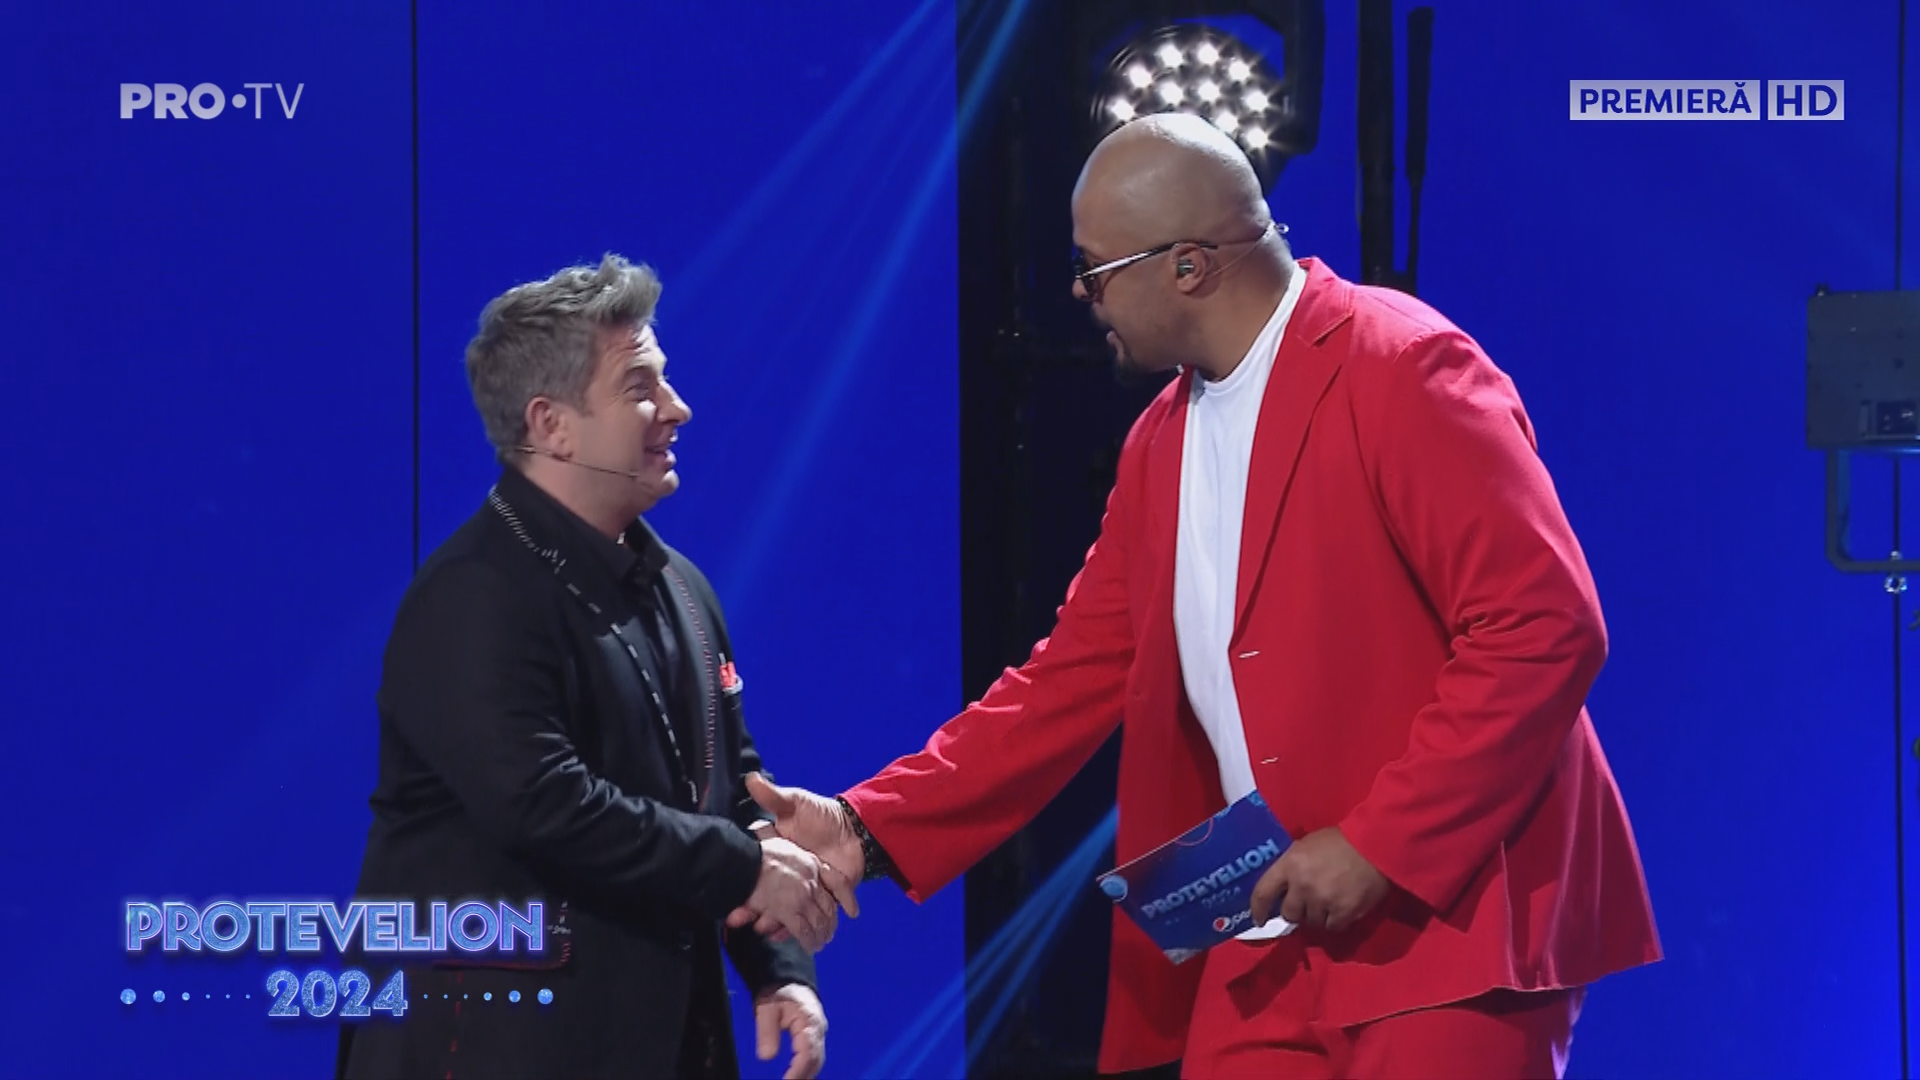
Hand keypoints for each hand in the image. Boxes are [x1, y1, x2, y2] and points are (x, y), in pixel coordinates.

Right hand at [727, 774, 866, 939]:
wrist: (855, 830)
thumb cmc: (822, 814)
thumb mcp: (796, 803)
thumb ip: (774, 797)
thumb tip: (750, 778)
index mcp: (779, 854)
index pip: (755, 869)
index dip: (742, 880)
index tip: (730, 890)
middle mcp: (788, 875)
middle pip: (765, 894)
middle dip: (750, 907)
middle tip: (736, 916)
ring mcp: (803, 889)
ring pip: (783, 909)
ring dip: (770, 921)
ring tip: (761, 928)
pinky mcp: (821, 900)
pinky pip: (806, 918)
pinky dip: (795, 928)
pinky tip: (784, 934)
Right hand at [735, 837, 844, 952]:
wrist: (746, 858)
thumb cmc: (761, 847)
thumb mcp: (779, 836)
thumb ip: (789, 840)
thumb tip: (784, 841)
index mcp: (811, 864)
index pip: (837, 883)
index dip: (846, 898)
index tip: (853, 911)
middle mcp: (811, 881)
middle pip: (828, 907)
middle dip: (829, 923)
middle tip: (829, 933)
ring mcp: (802, 898)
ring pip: (819, 921)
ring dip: (821, 934)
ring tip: (821, 942)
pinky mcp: (789, 912)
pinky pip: (804, 931)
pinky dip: (808, 941)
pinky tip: (810, 946)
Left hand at [755, 983, 826, 1079]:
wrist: (788, 978)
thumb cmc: (778, 992)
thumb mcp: (767, 1009)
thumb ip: (767, 1032)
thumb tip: (767, 1056)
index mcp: (808, 1022)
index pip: (807, 1054)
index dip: (797, 1073)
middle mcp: (818, 1029)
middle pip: (816, 1060)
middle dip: (803, 1077)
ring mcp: (819, 1032)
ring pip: (817, 1059)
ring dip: (807, 1074)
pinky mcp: (815, 1034)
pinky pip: (815, 1055)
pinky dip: (807, 1068)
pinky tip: (798, 1075)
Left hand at [1248, 827, 1390, 933]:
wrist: (1375, 845)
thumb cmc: (1341, 840)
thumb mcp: (1307, 845)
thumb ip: (1293, 866)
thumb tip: (1285, 887)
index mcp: (1290, 864)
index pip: (1263, 892)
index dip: (1258, 909)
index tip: (1259, 919)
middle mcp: (1302, 885)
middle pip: (1288, 913)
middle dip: (1296, 910)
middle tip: (1306, 903)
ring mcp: (1322, 901)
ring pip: (1310, 923)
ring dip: (1316, 916)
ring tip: (1328, 902)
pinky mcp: (1342, 913)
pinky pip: (1331, 928)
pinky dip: (1334, 921)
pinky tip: (1341, 909)